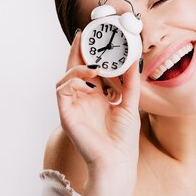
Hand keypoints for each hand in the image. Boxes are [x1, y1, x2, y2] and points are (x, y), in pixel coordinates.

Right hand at [55, 30, 141, 182]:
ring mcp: (74, 105)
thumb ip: (130, 82)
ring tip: (94, 65)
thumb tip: (134, 59)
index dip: (93, 54)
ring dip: (78, 66)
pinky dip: (73, 79)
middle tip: (85, 34)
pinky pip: (62, 89)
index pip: (92, 70)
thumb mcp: (130, 104)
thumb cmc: (123, 139)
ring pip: (67, 76)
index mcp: (99, 97)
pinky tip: (87, 78)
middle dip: (79, 51)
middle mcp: (84, 99)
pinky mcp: (66, 113)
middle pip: (77, 68)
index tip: (98, 38)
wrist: (116, 161)